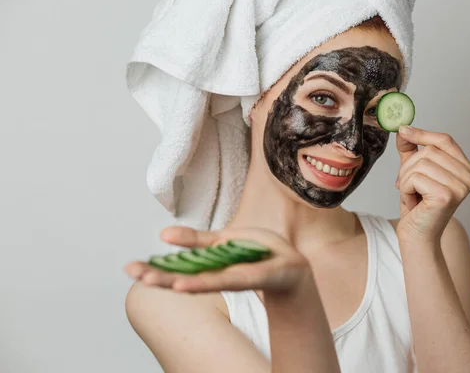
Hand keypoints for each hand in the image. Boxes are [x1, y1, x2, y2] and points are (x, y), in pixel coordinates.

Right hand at [124, 226, 309, 293]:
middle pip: (187, 279)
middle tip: (136, 276)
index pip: (177, 270)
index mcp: (209, 267)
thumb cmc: (254, 252)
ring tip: (166, 284)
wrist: (289, 263)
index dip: (154, 270)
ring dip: (185, 283)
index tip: (129, 269)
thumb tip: (164, 235)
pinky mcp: (259, 276)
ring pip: (209, 281)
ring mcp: (239, 278)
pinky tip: (191, 283)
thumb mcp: (223, 240)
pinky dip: (215, 280)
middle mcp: (220, 277)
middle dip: (162, 278)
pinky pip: (235, 277)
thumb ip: (196, 241)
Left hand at [394, 126, 469, 240]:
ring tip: (412, 195)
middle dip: (408, 166)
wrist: (417, 234)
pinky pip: (415, 178)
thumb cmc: (418, 205)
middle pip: (428, 151)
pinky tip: (414, 202)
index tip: (403, 130)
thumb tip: (403, 128)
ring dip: (406, 179)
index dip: (422, 133)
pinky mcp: (446, 196)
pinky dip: (406, 190)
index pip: (445, 140)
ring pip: (420, 163)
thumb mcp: (415, 171)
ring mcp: (460, 186)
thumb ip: (411, 149)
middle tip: (407, 185)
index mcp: (466, 169)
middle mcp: (469, 177)